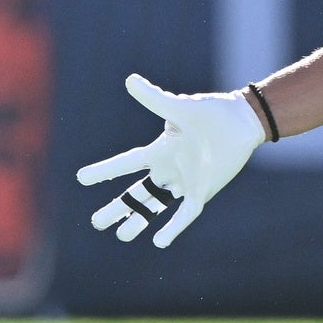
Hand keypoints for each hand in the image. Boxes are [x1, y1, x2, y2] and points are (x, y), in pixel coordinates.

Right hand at [76, 74, 265, 248]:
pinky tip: (159, 242)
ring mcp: (183, 183)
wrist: (242, 123)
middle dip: (117, 208)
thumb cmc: (210, 112)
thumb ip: (154, 99)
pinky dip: (173, 228)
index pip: (125, 164)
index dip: (104, 171)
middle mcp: (167, 169)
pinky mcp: (202, 191)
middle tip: (96, 222)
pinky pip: (184, 214)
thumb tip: (130, 80)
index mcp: (159, 150)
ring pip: (155, 207)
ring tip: (122, 235)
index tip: (81, 178)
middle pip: (136, 194)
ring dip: (138, 221)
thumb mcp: (179, 107)